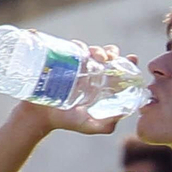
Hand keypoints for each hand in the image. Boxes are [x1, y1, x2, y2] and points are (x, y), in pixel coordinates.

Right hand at [13, 44, 137, 135]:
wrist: (39, 116)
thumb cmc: (65, 121)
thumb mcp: (89, 125)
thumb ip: (107, 125)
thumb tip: (122, 115)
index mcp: (99, 84)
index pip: (116, 69)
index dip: (126, 61)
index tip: (132, 58)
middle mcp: (89, 73)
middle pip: (104, 55)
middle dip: (111, 52)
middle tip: (111, 58)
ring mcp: (74, 66)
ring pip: (89, 50)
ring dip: (97, 49)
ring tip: (98, 56)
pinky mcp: (59, 61)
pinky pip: (69, 48)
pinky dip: (77, 45)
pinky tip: (82, 50)